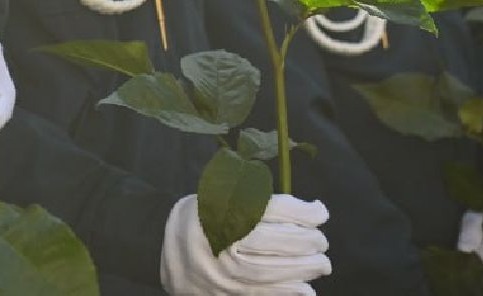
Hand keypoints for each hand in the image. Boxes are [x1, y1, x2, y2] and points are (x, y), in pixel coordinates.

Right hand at [160, 193, 330, 294]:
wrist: (161, 250)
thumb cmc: (199, 219)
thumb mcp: (217, 196)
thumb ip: (254, 200)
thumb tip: (304, 213)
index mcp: (219, 209)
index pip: (272, 210)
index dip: (304, 212)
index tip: (320, 212)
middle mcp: (220, 241)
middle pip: (276, 241)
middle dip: (308, 242)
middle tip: (321, 242)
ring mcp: (222, 271)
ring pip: (273, 271)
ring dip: (305, 268)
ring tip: (321, 264)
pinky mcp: (225, 293)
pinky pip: (262, 295)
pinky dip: (288, 293)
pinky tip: (305, 288)